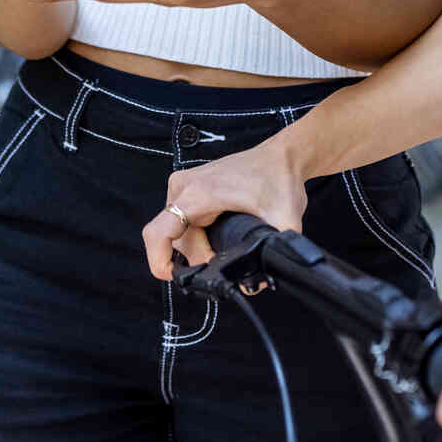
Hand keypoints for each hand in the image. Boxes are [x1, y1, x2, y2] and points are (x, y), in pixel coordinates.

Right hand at [139, 137, 307, 279]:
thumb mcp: (282, 223)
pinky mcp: (187, 189)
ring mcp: (183, 186)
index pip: (158, 233)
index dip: (160, 262)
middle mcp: (184, 187)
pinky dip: (196, 236)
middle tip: (228, 260)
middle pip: (175, 241)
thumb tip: (253, 285)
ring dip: (198, 247)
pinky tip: (218, 238)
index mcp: (199, 194)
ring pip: (177, 234)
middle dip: (198, 259)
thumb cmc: (278, 179)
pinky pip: (180, 222)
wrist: (281, 157)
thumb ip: (270, 256)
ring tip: (227, 244)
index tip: (179, 278)